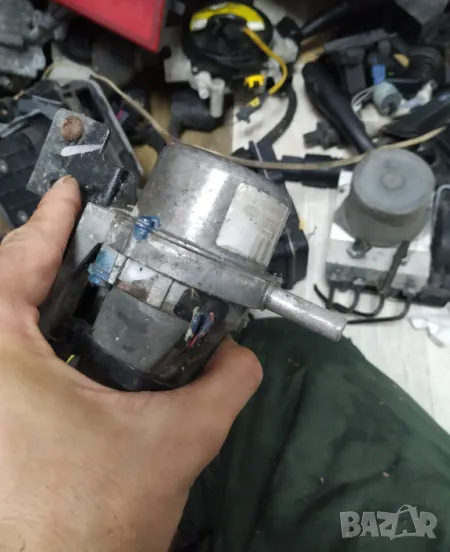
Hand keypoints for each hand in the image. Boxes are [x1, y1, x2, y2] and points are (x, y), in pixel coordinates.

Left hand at [0, 177, 261, 551]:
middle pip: (6, 286)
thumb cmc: (91, 520)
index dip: (49, 220)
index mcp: (1, 356)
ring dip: (36, 295)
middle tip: (87, 238)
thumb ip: (221, 387)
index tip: (71, 194)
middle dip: (44, 255)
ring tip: (83, 282)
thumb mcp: (173, 442)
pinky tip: (69, 347)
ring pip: (4, 323)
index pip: (17, 261)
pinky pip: (6, 359)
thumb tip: (244, 357)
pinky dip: (33, 337)